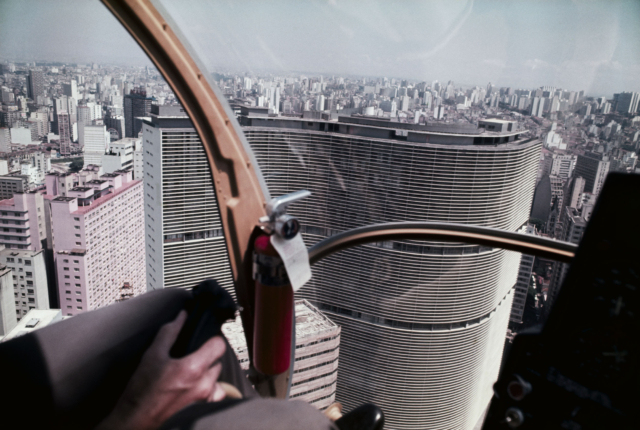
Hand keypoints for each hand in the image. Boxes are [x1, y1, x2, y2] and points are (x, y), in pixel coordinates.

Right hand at [96, 310, 226, 429]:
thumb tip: (181, 316)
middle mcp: (204, 384)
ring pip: (216, 377)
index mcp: (193, 368)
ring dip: (207, 374)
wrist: (135, 421)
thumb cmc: (141, 392)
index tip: (202, 341)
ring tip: (189, 375)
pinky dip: (208, 389)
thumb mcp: (152, 355)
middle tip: (189, 358)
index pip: (219, 344)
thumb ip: (169, 332)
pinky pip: (215, 393)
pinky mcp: (204, 409)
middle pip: (217, 360)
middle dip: (206, 357)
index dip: (211, 339)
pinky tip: (192, 388)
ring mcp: (206, 399)